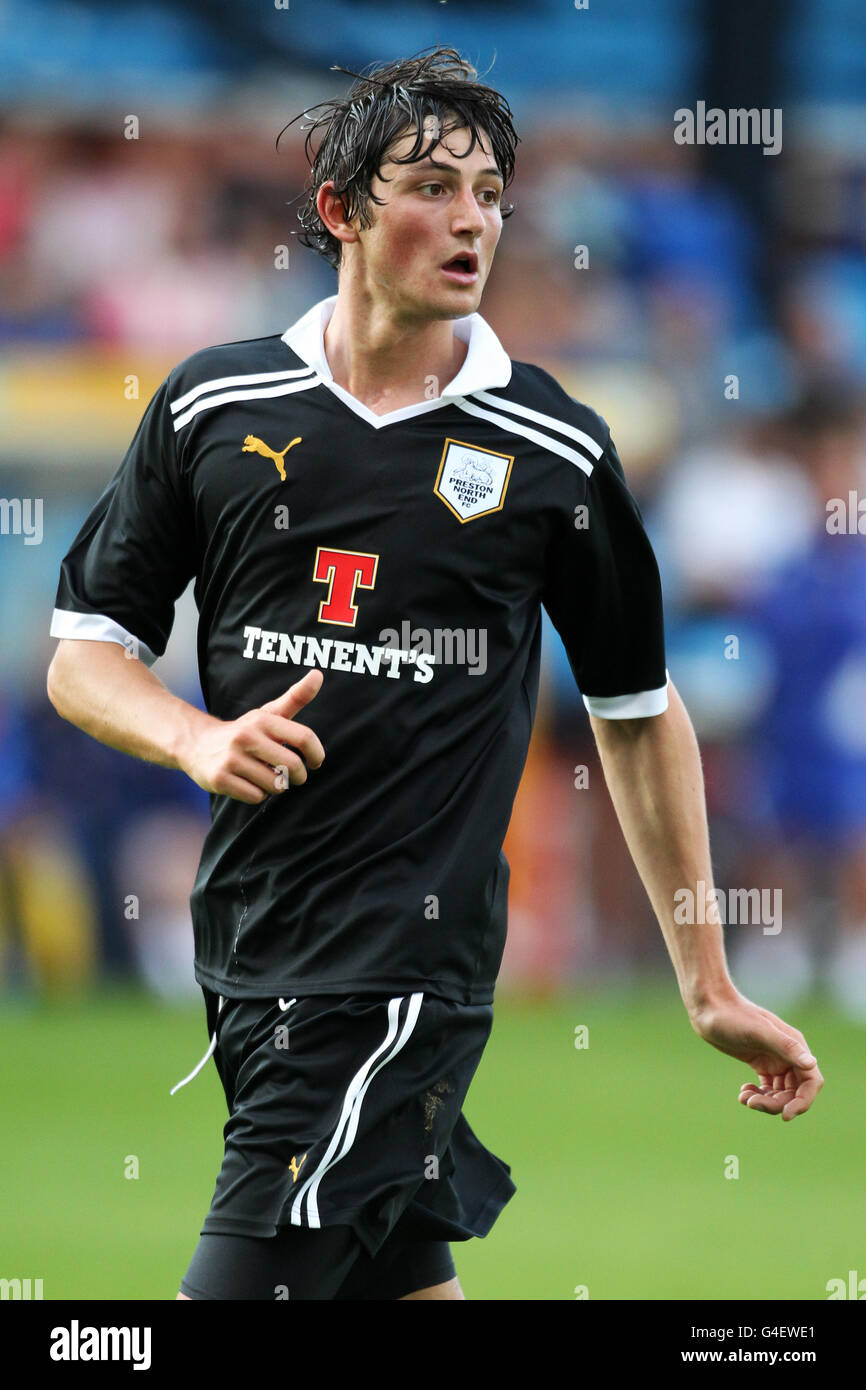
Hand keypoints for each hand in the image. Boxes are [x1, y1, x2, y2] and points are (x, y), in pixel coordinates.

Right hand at [178, 670, 324, 803]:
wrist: (197, 744)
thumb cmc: (245, 732)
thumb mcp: (268, 714)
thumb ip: (296, 697)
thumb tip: (318, 674)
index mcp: (262, 720)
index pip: (304, 737)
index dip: (316, 753)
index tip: (316, 762)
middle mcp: (246, 736)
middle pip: (292, 766)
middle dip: (298, 776)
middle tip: (293, 775)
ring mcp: (231, 758)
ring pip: (275, 785)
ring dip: (275, 786)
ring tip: (264, 776)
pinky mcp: (219, 779)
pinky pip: (256, 796)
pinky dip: (257, 794)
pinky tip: (248, 783)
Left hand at [689, 991, 822, 1120]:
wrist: (710, 1008)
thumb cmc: (734, 1016)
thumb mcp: (759, 1032)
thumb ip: (786, 1047)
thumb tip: (811, 1063)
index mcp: (794, 1046)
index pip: (811, 1082)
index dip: (803, 1102)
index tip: (785, 1116)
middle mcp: (788, 1055)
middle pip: (794, 1092)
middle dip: (776, 1104)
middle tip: (752, 1104)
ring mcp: (774, 1060)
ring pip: (780, 1093)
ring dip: (765, 1102)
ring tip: (744, 1098)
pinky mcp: (760, 1063)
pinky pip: (767, 1089)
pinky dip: (757, 1095)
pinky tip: (742, 1092)